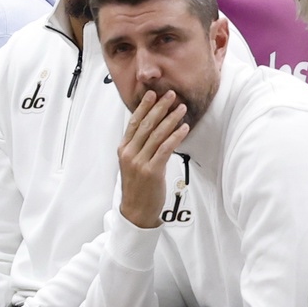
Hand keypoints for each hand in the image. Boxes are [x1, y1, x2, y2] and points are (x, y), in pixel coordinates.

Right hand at [118, 90, 188, 228]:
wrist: (135, 211)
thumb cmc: (137, 187)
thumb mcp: (131, 164)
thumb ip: (138, 147)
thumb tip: (152, 129)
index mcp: (123, 149)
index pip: (134, 123)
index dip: (143, 107)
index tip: (152, 94)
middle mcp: (130, 153)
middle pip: (146, 125)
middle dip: (159, 107)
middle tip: (170, 95)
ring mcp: (140, 162)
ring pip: (157, 135)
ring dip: (171, 119)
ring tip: (181, 108)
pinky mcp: (152, 171)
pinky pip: (165, 149)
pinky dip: (176, 136)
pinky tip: (184, 128)